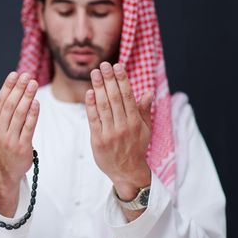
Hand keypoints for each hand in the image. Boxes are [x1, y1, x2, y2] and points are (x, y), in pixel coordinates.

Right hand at [0, 72, 39, 216]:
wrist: (4, 173)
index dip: (7, 87)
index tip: (15, 74)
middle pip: (9, 106)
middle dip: (19, 89)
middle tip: (27, 76)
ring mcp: (9, 140)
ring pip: (19, 115)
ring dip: (27, 98)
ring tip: (33, 84)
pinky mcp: (22, 147)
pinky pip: (28, 128)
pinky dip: (33, 114)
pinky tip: (36, 102)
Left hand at [85, 62, 152, 200]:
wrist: (127, 172)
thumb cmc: (136, 148)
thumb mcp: (145, 130)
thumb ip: (144, 111)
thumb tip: (148, 92)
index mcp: (136, 122)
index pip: (128, 96)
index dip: (122, 80)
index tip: (117, 66)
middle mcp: (123, 126)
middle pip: (115, 98)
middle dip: (109, 79)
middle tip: (104, 65)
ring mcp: (110, 133)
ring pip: (104, 106)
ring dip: (99, 88)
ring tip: (94, 73)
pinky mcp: (98, 140)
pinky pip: (93, 120)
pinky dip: (91, 105)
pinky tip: (89, 92)